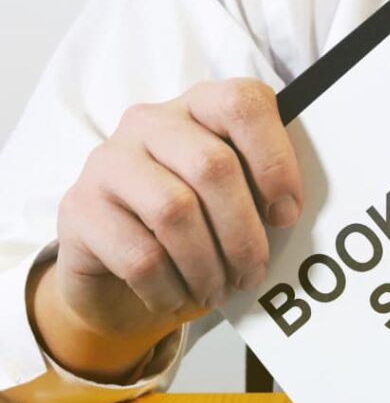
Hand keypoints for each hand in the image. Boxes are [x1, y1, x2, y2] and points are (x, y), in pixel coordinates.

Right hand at [30, 78, 302, 381]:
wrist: (119, 278)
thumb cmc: (195, 238)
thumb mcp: (235, 212)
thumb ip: (265, 200)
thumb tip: (297, 218)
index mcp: (198, 111)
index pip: (243, 104)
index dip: (275, 161)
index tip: (287, 215)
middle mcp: (150, 123)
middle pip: (213, 167)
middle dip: (244, 235)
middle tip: (252, 274)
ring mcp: (108, 162)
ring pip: (175, 212)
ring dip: (208, 267)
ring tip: (217, 292)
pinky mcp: (79, 208)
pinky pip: (140, 255)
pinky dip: (170, 289)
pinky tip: (177, 298)